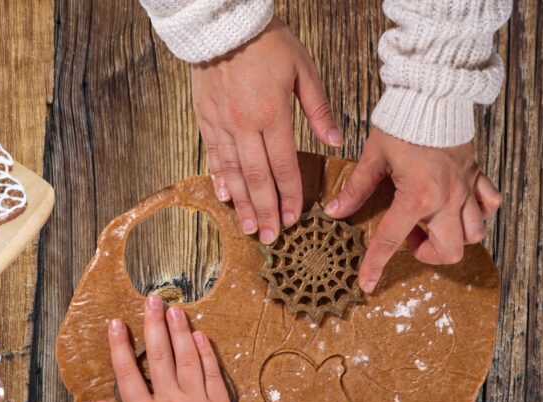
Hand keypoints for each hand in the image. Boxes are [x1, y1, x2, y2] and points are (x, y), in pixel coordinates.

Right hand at [92, 295, 235, 401]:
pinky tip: (199, 336)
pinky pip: (210, 373)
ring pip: (186, 358)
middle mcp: (169, 401)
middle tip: (151, 300)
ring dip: (179, 331)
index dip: (120, 346)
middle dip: (153, 325)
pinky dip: (205, 353)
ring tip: (175, 308)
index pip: (128, 373)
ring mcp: (195, 400)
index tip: (116, 323)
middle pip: (159, 356)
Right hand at [192, 16, 342, 244]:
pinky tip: (224, 196)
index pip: (283, 166)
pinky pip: (213, 155)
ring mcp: (222, 123)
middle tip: (271, 237)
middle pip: (257, 178)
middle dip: (266, 211)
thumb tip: (336, 142)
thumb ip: (319, 108)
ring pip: (233, 173)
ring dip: (242, 204)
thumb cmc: (268, 41)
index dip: (289, 196)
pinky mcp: (206, 118)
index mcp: (273, 115)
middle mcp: (244, 125)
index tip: (293, 219)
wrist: (222, 23)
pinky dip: (219, 178)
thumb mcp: (303, 69)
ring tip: (249, 227)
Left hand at [326, 128, 500, 292]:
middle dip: (428, 254)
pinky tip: (461, 207)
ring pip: (474, 234)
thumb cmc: (403, 121)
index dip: (375, 265)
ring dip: (454, 237)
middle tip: (411, 238)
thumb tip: (335, 210)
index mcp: (417, 197)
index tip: (367, 283)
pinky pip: (489, 205)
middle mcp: (447, 199)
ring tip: (433, 224)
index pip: (391, 241)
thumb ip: (356, 188)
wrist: (434, 92)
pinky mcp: (477, 175)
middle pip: (449, 251)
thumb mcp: (373, 156)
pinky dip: (479, 212)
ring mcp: (466, 188)